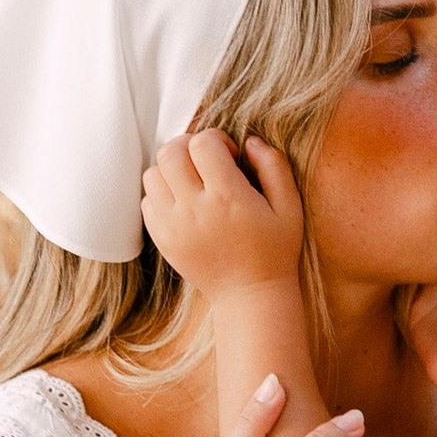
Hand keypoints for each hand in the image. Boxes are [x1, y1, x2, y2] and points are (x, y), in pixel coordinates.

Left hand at [143, 130, 303, 300]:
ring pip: (153, 174)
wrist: (250, 297)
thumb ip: (274, 166)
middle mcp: (195, 210)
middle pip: (170, 153)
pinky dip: (161, 193)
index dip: (216, 139)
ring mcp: (173, 226)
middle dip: (188, 146)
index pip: (202, 144)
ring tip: (193, 181)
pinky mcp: (163, 240)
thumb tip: (250, 141)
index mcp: (228, 197)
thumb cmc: (274, 251)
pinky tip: (184, 202)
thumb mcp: (289, 207)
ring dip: (171, 169)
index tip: (229, 156)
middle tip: (206, 160)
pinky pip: (147, 201)